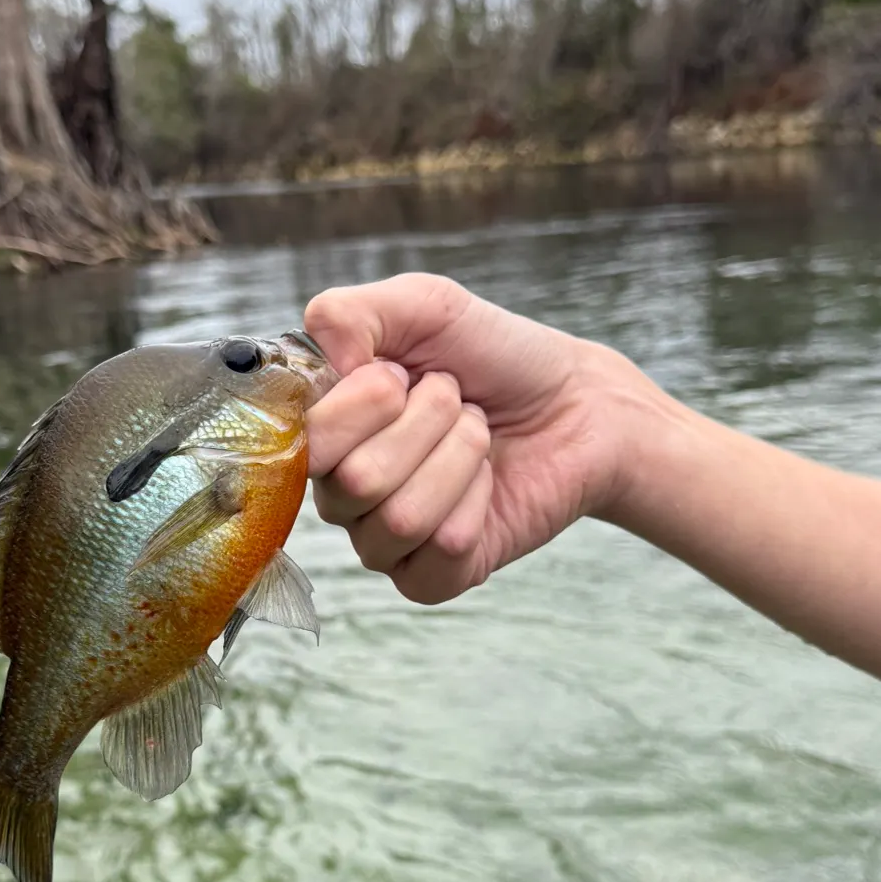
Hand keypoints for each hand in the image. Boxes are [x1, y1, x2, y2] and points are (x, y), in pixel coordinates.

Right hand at [303, 274, 637, 604]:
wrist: (576, 402)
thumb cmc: (493, 355)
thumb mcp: (422, 305)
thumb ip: (348, 313)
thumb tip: (325, 361)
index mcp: (325, 428)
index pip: (304, 439)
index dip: (363, 401)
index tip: (401, 373)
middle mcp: (340, 489)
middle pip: (356, 480)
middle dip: (428, 421)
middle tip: (455, 399)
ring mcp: (381, 538)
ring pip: (401, 519)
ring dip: (459, 457)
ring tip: (477, 434)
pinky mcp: (430, 577)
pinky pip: (440, 553)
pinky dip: (477, 503)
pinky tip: (486, 482)